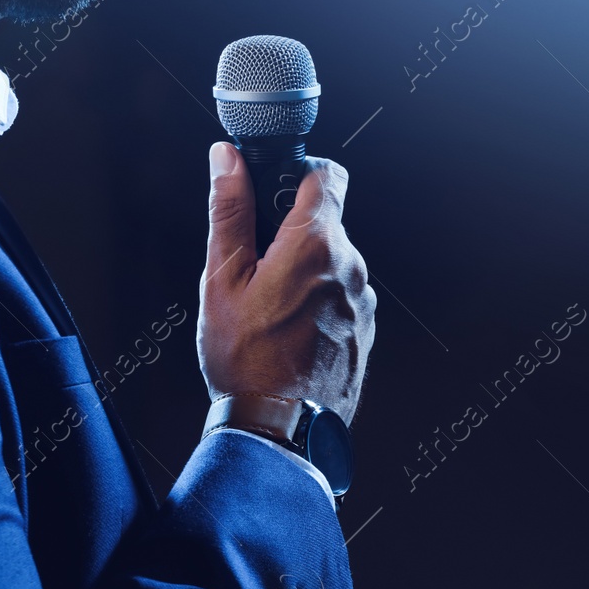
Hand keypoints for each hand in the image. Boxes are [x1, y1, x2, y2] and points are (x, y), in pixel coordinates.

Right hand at [196, 142, 376, 422]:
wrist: (282, 429)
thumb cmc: (246, 360)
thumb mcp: (222, 279)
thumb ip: (229, 211)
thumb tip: (226, 159)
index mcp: (316, 244)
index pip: (329, 175)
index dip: (302, 173)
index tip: (277, 189)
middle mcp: (351, 268)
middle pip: (325, 226)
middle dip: (291, 237)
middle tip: (256, 271)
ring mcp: (363, 302)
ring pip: (333, 265)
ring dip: (305, 275)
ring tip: (270, 313)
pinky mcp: (366, 331)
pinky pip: (342, 300)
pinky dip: (318, 305)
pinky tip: (290, 334)